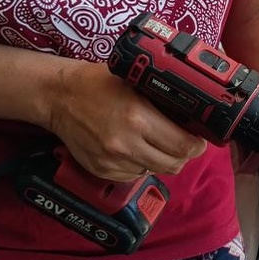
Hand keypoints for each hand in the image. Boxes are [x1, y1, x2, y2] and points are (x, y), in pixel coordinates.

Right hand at [46, 60, 207, 179]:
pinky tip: (135, 148)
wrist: (59, 97)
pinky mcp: (101, 171)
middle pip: (173, 165)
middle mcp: (126, 144)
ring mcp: (112, 161)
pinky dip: (140, 165)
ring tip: (156, 143)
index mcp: (138, 118)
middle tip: (184, 144)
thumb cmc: (97, 84)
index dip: (197, 146)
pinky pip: (133, 175)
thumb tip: (191, 116)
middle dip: (183, 156)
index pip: (182, 146)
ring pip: (154, 171)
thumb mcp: (136, 83)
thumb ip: (162, 101)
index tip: (199, 140)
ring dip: (160, 160)